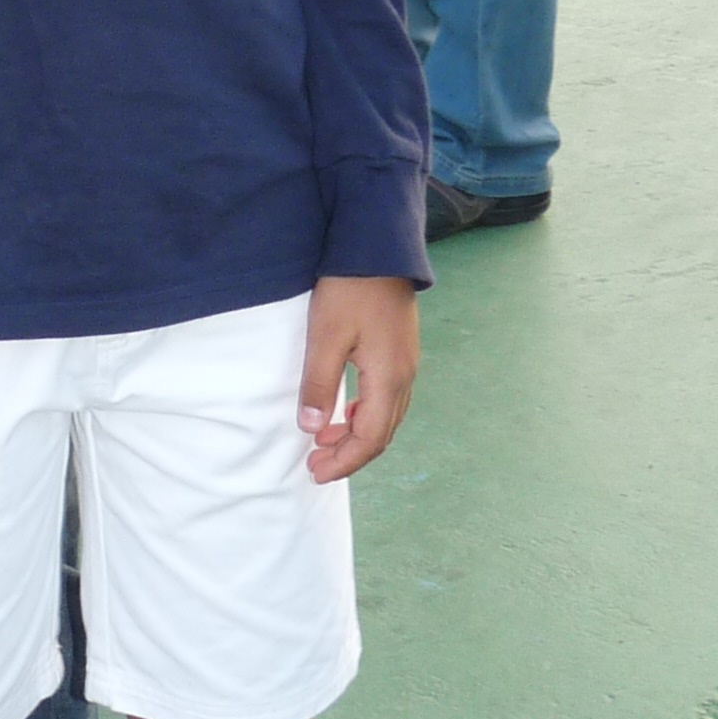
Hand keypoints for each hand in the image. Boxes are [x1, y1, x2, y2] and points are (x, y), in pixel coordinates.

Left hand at [298, 275, 419, 482]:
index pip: (369, 438)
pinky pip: (386, 398)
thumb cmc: (350, 289)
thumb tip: (311, 429)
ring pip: (385, 417)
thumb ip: (319, 385)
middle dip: (349, 454)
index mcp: (388, 378)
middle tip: (314, 465)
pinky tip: (342, 411)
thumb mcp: (325, 337)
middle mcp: (404, 377)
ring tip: (322, 441)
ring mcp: (406, 364)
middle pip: (381, 433)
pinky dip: (363, 414)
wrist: (378, 247)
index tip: (314, 472)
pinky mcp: (400, 351)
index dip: (343, 461)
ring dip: (356, 435)